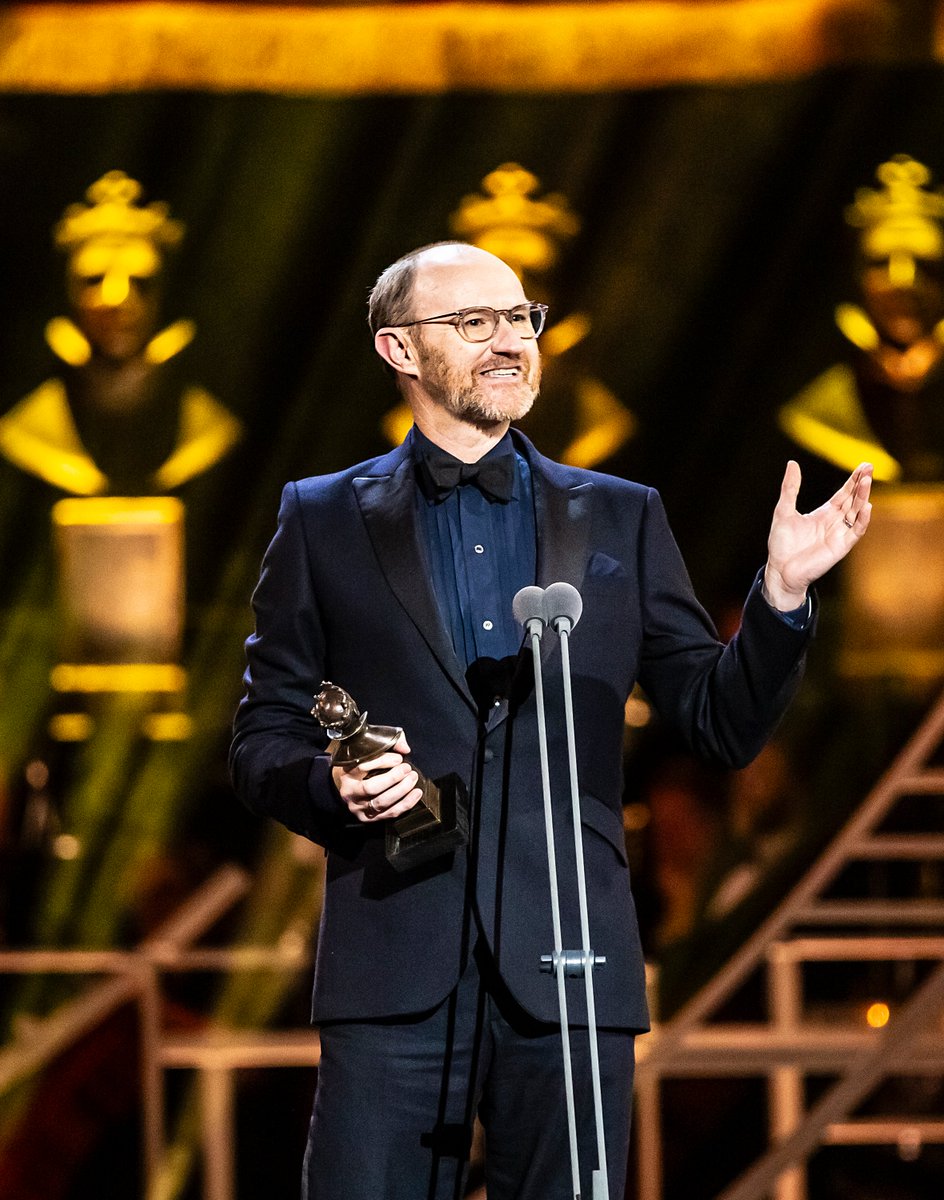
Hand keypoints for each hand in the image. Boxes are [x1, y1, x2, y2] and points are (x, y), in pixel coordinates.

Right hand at [332, 734, 422, 822]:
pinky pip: (389, 813)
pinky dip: (406, 804)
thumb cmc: (362, 765)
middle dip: (393, 778)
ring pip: (381, 802)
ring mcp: (358, 807)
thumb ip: (388, 744)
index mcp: (347, 772)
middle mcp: (350, 792)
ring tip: (412, 778)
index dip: (383, 761)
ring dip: (401, 790)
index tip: (398, 758)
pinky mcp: (368, 818)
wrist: (349, 786)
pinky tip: (416, 793)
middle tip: (407, 769)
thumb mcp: (369, 751)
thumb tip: (404, 748)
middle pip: (371, 787)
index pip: (362, 766)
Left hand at [763, 460, 872, 610]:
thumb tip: (792, 464)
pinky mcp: (841, 546)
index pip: (843, 494)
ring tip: (866, 481)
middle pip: (853, 500)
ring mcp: (839, 534)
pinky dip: (862, 519)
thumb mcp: (784, 511)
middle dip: (861, 484)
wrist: (779, 569)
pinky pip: (856, 531)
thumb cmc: (782, 544)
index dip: (853, 480)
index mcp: (824, 514)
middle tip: (869, 467)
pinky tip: (866, 506)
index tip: (864, 466)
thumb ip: (790, 488)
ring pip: (857, 512)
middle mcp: (835, 523)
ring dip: (862, 497)